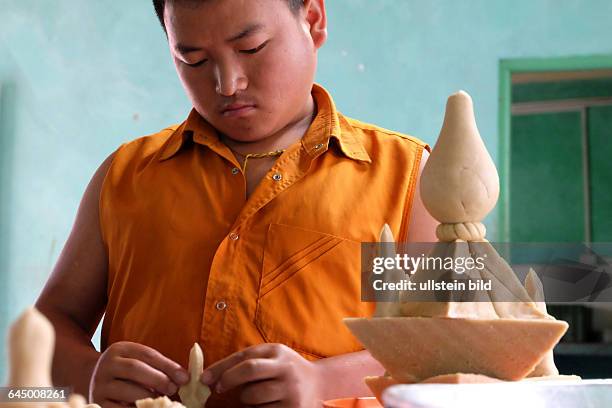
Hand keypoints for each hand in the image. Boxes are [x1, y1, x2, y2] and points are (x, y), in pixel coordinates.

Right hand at [89, 341, 188, 407]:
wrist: (98, 383)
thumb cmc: (128, 373)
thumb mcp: (140, 362)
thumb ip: (160, 367)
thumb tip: (184, 378)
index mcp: (119, 349)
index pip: (147, 354)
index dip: (168, 366)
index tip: (185, 377)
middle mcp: (106, 364)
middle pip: (135, 369)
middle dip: (158, 379)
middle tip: (173, 389)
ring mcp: (99, 384)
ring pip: (127, 390)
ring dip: (148, 396)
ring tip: (161, 400)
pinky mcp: (98, 402)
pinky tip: (146, 407)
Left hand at [200, 343, 321, 407]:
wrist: (320, 385)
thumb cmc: (285, 370)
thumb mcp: (272, 358)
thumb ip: (246, 362)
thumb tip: (210, 378)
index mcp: (277, 352)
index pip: (245, 357)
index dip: (221, 368)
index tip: (205, 379)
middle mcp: (286, 368)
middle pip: (249, 371)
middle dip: (229, 380)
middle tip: (220, 389)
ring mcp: (290, 390)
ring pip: (253, 397)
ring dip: (246, 399)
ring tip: (257, 396)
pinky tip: (268, 404)